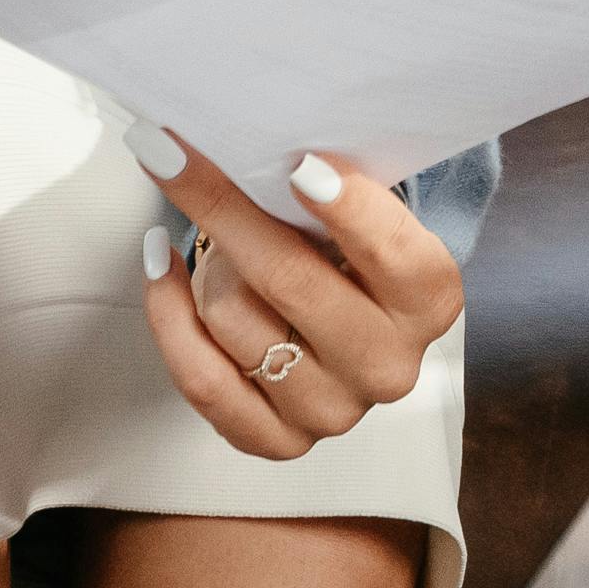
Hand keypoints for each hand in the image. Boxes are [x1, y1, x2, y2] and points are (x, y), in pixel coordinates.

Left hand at [128, 124, 461, 460]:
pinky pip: (200, 378)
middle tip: (177, 154)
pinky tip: (160, 266)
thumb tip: (256, 147)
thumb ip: (329, 185)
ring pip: (234, 320)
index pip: (394, 253)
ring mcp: (334, 411)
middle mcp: (389, 365)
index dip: (348, 208)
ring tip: (216, 238)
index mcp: (429, 302)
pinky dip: (168, 313)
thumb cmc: (342, 246)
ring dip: (211, 265)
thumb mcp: (358, 208)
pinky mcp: (278, 441)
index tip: (298, 163)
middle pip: (292, 281)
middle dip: (227, 207)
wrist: (335, 315)